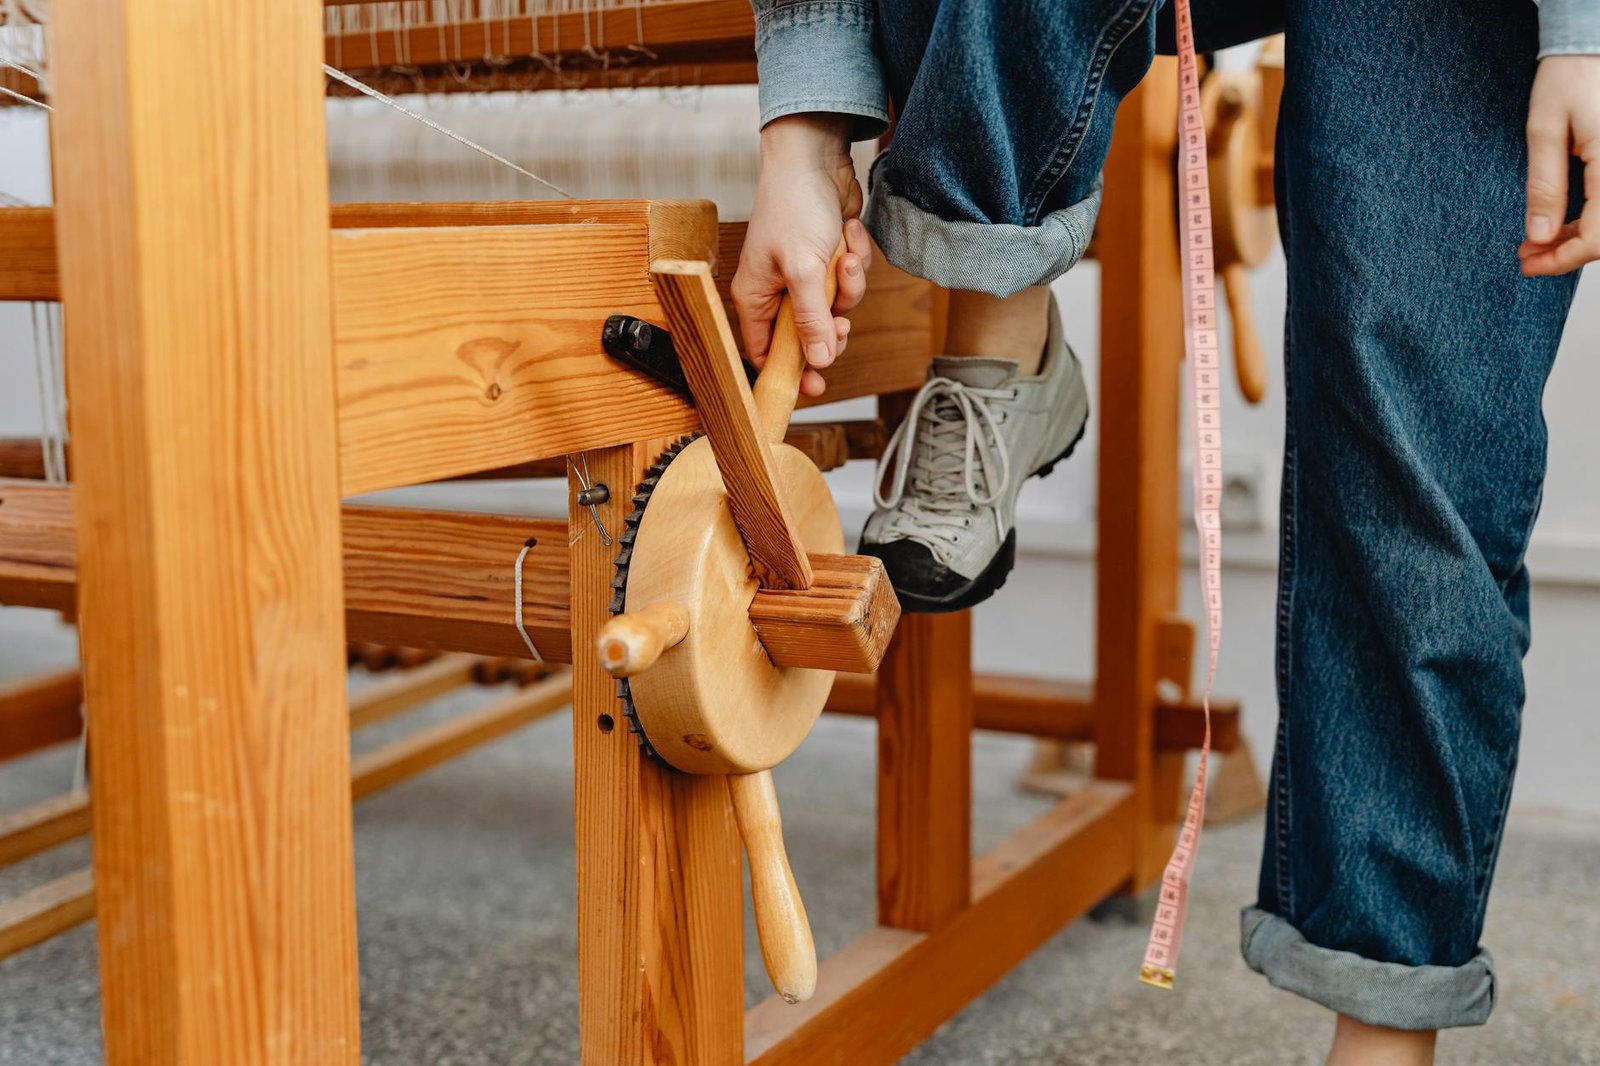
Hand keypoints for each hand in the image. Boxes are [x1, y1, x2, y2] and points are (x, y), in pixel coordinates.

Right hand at [733, 114, 873, 396]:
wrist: (816, 157)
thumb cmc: (795, 206)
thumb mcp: (804, 270)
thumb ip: (811, 320)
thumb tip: (818, 362)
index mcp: (756, 297)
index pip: (766, 353)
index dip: (789, 373)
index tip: (814, 386)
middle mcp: (777, 292)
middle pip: (809, 338)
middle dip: (831, 328)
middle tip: (840, 321)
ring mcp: (806, 278)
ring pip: (837, 310)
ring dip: (849, 286)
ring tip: (844, 256)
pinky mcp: (830, 263)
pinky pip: (850, 283)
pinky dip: (855, 262)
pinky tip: (848, 236)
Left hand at [1520, 55, 1599, 275]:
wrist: (1595, 42)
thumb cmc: (1570, 76)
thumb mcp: (1544, 130)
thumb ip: (1544, 185)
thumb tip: (1538, 236)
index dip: (1563, 258)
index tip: (1527, 263)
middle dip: (1568, 252)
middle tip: (1526, 255)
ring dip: (1580, 238)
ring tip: (1537, 241)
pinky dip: (1592, 219)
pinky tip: (1563, 222)